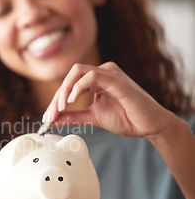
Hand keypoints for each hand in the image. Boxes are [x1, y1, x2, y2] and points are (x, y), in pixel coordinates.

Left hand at [43, 62, 176, 138]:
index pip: (70, 83)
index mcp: (97, 79)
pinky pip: (93, 76)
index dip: (56, 99)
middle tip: (51, 114)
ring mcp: (111, 74)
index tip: (48, 117)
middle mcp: (103, 72)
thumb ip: (73, 116)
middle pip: (71, 75)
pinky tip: (73, 99)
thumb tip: (52, 119)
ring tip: (60, 107)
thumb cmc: (128, 119)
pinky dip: (79, 86)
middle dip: (57, 95)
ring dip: (65, 90)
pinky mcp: (118, 81)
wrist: (151, 126)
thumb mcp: (93, 117)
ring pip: (78, 72)